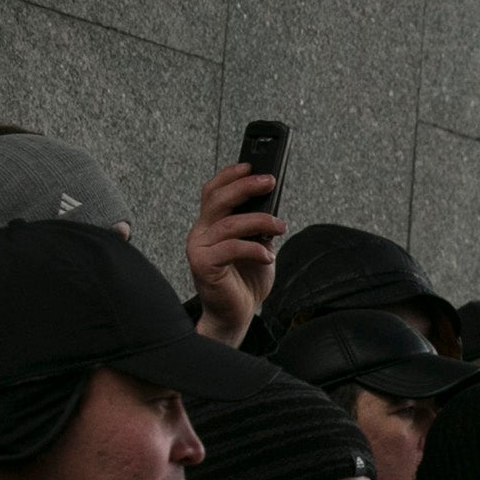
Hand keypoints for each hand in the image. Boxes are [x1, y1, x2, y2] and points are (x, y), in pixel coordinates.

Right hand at [183, 159, 283, 345]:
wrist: (236, 315)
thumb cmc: (246, 281)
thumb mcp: (258, 245)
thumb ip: (259, 226)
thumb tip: (272, 204)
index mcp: (211, 225)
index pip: (213, 191)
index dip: (230, 175)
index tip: (252, 164)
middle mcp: (201, 232)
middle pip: (218, 198)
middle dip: (245, 186)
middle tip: (270, 181)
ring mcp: (199, 248)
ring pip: (229, 223)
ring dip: (260, 220)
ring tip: (280, 226)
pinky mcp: (203, 265)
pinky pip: (231, 248)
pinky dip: (253, 248)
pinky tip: (268, 255)